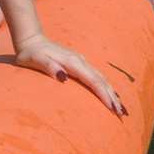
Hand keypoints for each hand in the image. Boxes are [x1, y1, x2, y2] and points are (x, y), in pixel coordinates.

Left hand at [12, 32, 126, 115]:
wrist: (31, 40)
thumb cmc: (31, 53)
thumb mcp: (35, 60)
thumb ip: (49, 67)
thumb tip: (64, 78)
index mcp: (73, 62)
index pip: (94, 81)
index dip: (104, 95)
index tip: (113, 108)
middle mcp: (81, 61)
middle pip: (102, 81)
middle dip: (113, 97)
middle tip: (123, 113)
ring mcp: (81, 62)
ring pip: (101, 78)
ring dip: (112, 93)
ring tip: (120, 108)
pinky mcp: (79, 64)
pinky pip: (97, 77)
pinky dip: (105, 86)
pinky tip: (110, 94)